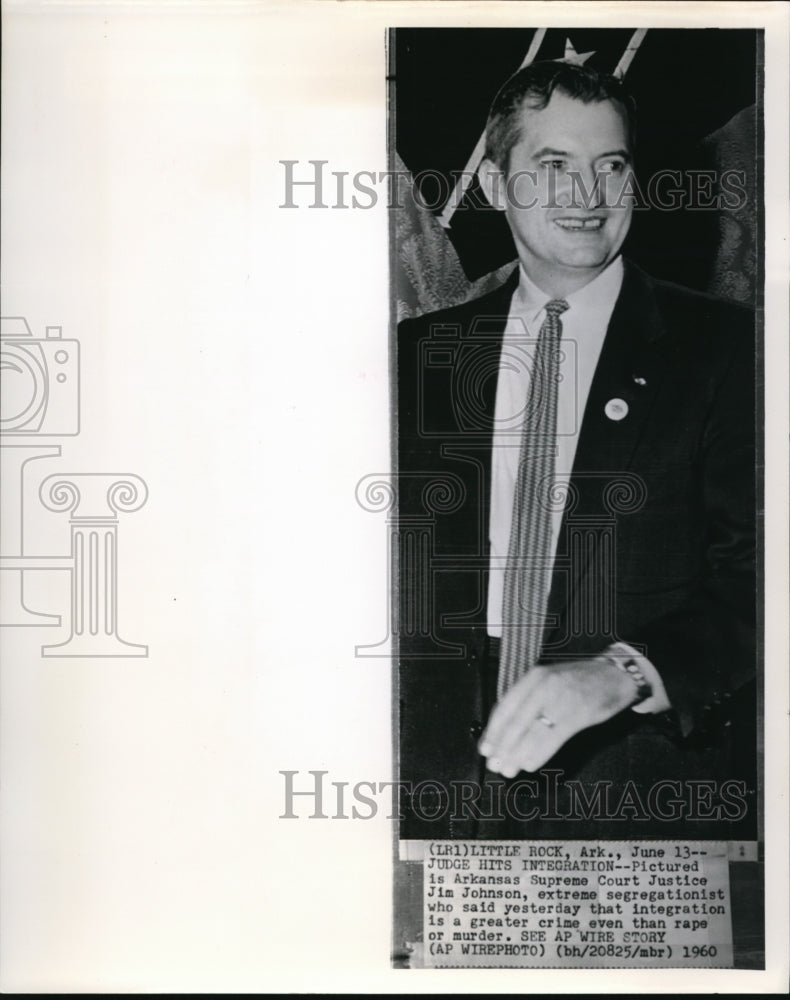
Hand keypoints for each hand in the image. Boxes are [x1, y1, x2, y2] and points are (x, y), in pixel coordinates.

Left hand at [478, 656, 637, 776]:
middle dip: (502, 746)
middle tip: (494, 764)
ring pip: (532, 731)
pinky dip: (539, 753)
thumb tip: (504, 729)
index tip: (485, 748)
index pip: (506, 705)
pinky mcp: (579, 713)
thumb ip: (528, 699)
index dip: (493, 730)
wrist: (615, 675)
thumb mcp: (549, 680)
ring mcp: (562, 698)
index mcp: (534, 676)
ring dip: (517, 754)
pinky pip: (553, 737)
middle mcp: (545, 685)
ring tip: (508, 769)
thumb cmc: (579, 682)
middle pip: (516, 721)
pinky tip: (529, 764)